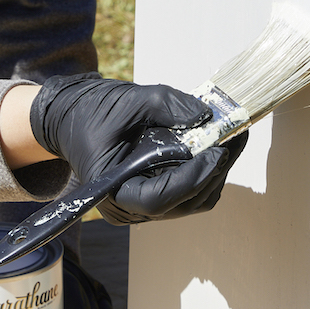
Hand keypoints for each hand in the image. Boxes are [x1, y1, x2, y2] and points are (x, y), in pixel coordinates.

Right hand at [30, 73, 245, 224]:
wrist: (72, 118)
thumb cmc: (93, 111)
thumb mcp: (131, 100)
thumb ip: (169, 105)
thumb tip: (208, 117)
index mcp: (113, 190)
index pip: (160, 199)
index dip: (193, 179)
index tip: (218, 152)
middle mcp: (129, 208)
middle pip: (185, 203)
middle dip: (214, 171)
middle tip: (237, 136)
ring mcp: (144, 208)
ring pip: (194, 202)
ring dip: (217, 171)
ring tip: (233, 138)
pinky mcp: (157, 197)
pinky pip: (192, 194)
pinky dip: (209, 172)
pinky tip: (218, 145)